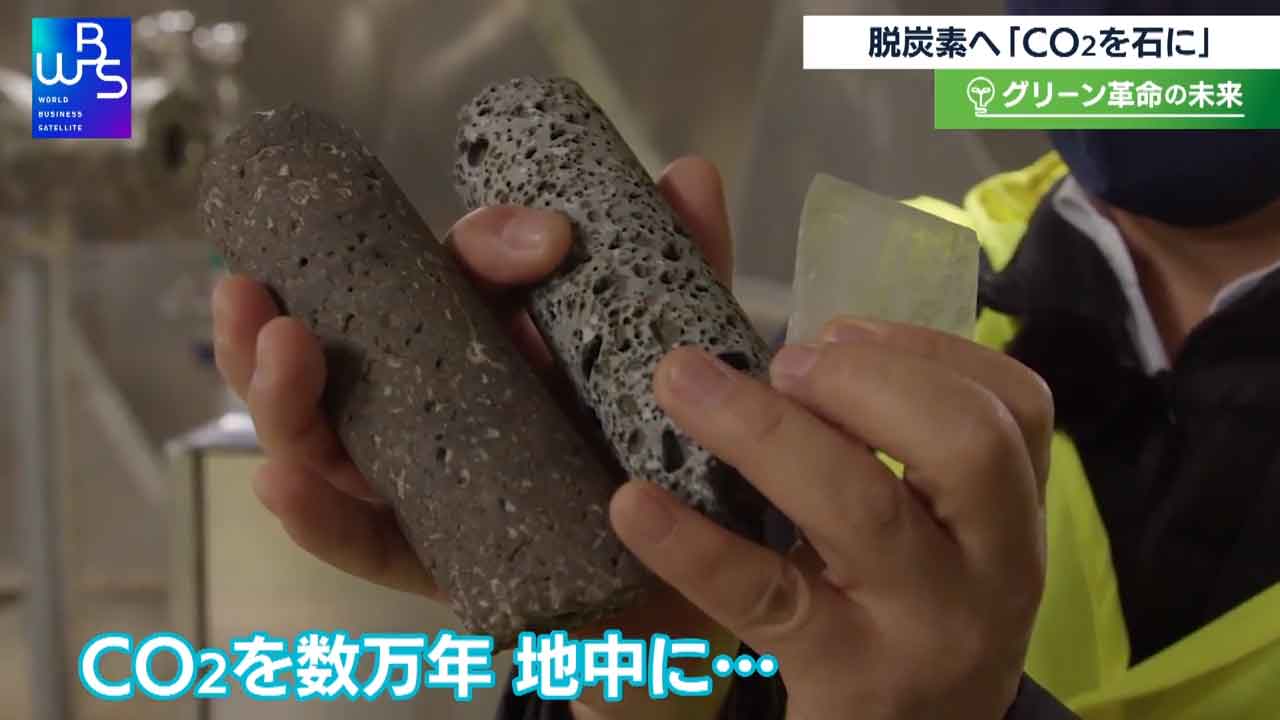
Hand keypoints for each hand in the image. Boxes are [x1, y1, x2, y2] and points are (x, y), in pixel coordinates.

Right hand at [211, 156, 736, 717]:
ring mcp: (418, 480)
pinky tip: (283, 486)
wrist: (679, 555)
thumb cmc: (649, 438)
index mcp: (477, 333)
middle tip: (261, 291)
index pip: (450, 274)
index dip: (484, 247)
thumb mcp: (661, 349)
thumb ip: (675, 267)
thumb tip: (688, 174)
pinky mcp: (430, 557)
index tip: (546, 245)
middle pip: (332, 358)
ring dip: (281, 401)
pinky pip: (365, 543)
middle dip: (281, 319)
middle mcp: (427, 400)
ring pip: (324, 444)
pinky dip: (319, 519)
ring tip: (277, 353)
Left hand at [607, 320, 1052, 718]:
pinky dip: (693, 544)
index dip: (923, 349)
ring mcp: (925, 627)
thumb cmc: (914, 619)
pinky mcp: (846, 675)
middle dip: (864, 377)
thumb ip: (906, 450)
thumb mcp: (944, 540)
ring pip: (864, 508)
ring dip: (765, 431)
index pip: (1015, 406)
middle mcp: (994, 569)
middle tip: (782, 364)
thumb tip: (803, 357)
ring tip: (687, 386)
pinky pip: (766, 596)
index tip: (836, 331)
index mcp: (1013, 516)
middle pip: (965, 443)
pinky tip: (633, 505)